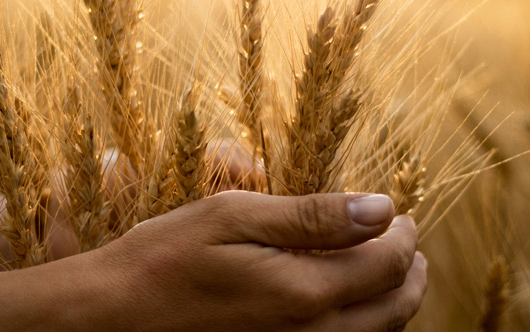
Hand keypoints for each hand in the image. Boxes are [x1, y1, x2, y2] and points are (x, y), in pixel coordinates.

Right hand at [55, 191, 425, 330]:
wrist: (117, 315)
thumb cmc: (168, 256)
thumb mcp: (234, 217)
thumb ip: (312, 216)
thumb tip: (381, 208)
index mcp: (304, 290)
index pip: (387, 262)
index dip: (403, 234)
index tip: (399, 214)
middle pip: (395, 306)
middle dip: (412, 270)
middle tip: (407, 242)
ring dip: (397, 301)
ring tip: (393, 272)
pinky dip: (366, 327)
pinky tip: (353, 305)